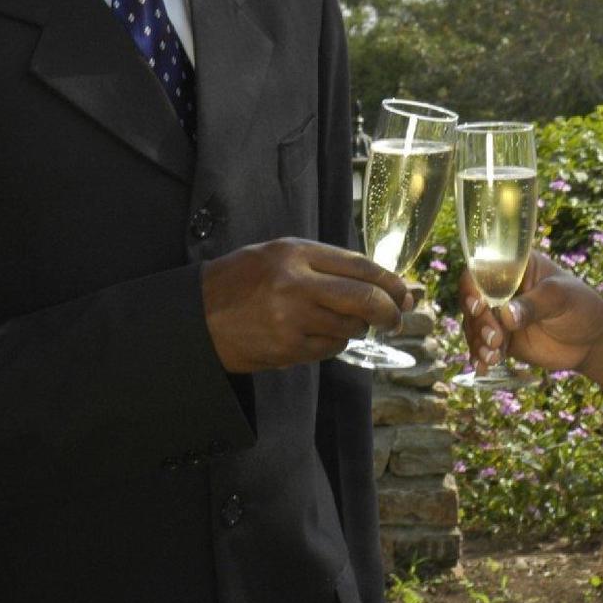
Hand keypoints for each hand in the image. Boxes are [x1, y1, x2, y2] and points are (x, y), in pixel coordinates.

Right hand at [202, 239, 412, 372]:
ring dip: (353, 329)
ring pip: (349, 329)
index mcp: (296, 252)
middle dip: (389, 312)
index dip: (390, 282)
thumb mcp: (279, 253)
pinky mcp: (287, 349)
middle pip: (364, 299)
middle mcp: (296, 284)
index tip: (405, 293)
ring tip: (333, 321)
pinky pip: (329, 349)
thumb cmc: (241, 280)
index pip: (361, 266)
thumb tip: (376, 281)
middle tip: (396, 318)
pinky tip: (313, 335)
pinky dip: (331, 344)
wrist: (197, 316)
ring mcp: (291, 320)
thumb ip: (324, 262)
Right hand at [459, 252, 602, 375]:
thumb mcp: (561, 298)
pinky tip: (484, 366)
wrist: (591, 342)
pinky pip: (481, 344)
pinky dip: (480, 355)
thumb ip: (535, 304)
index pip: (483, 269)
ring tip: (494, 356)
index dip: (473, 285)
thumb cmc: (581, 307)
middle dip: (478, 321)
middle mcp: (502, 288)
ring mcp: (499, 313)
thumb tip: (506, 315)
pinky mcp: (501, 337)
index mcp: (515, 267)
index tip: (478, 305)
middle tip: (496, 338)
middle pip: (472, 298)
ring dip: (478, 341)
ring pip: (474, 324)